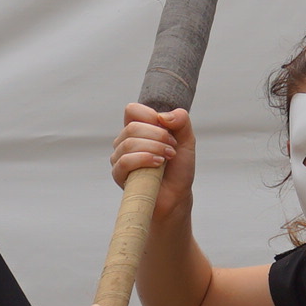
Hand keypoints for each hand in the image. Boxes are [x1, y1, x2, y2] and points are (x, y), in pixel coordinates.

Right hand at [110, 103, 195, 222]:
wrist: (177, 196)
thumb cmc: (179, 169)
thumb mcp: (187, 140)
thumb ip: (181, 121)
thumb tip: (162, 116)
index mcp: (138, 130)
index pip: (132, 110)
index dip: (150, 115)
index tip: (168, 129)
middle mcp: (125, 142)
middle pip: (133, 127)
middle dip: (158, 135)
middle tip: (172, 148)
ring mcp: (119, 158)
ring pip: (129, 143)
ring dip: (154, 147)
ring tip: (168, 157)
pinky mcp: (118, 174)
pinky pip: (124, 161)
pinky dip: (144, 159)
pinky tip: (158, 164)